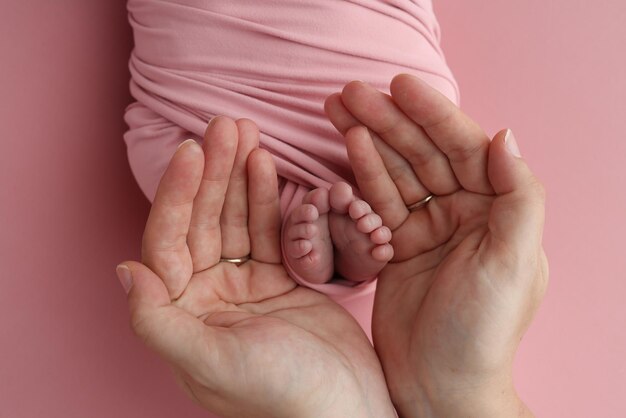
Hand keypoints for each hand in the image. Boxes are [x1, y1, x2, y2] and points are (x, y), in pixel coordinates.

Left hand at [116, 117, 395, 417]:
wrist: (345, 408)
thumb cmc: (281, 396)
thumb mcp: (213, 364)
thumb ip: (159, 322)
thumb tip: (125, 269)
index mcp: (181, 315)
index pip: (169, 241)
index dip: (179, 194)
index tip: (192, 150)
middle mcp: (206, 295)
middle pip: (203, 220)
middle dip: (213, 171)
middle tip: (226, 124)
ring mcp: (244, 285)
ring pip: (236, 218)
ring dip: (239, 175)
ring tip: (246, 132)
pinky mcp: (278, 279)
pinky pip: (269, 229)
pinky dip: (268, 197)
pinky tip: (265, 164)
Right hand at [325, 75, 547, 416]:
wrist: (441, 385)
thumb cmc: (483, 330)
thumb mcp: (513, 262)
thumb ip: (518, 196)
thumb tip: (505, 135)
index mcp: (497, 210)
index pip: (464, 148)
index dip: (433, 114)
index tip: (399, 85)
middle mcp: (464, 213)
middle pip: (424, 153)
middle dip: (389, 120)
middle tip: (351, 91)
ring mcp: (428, 228)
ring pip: (397, 171)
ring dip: (368, 138)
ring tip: (338, 107)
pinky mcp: (398, 245)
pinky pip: (379, 201)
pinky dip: (362, 175)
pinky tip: (347, 146)